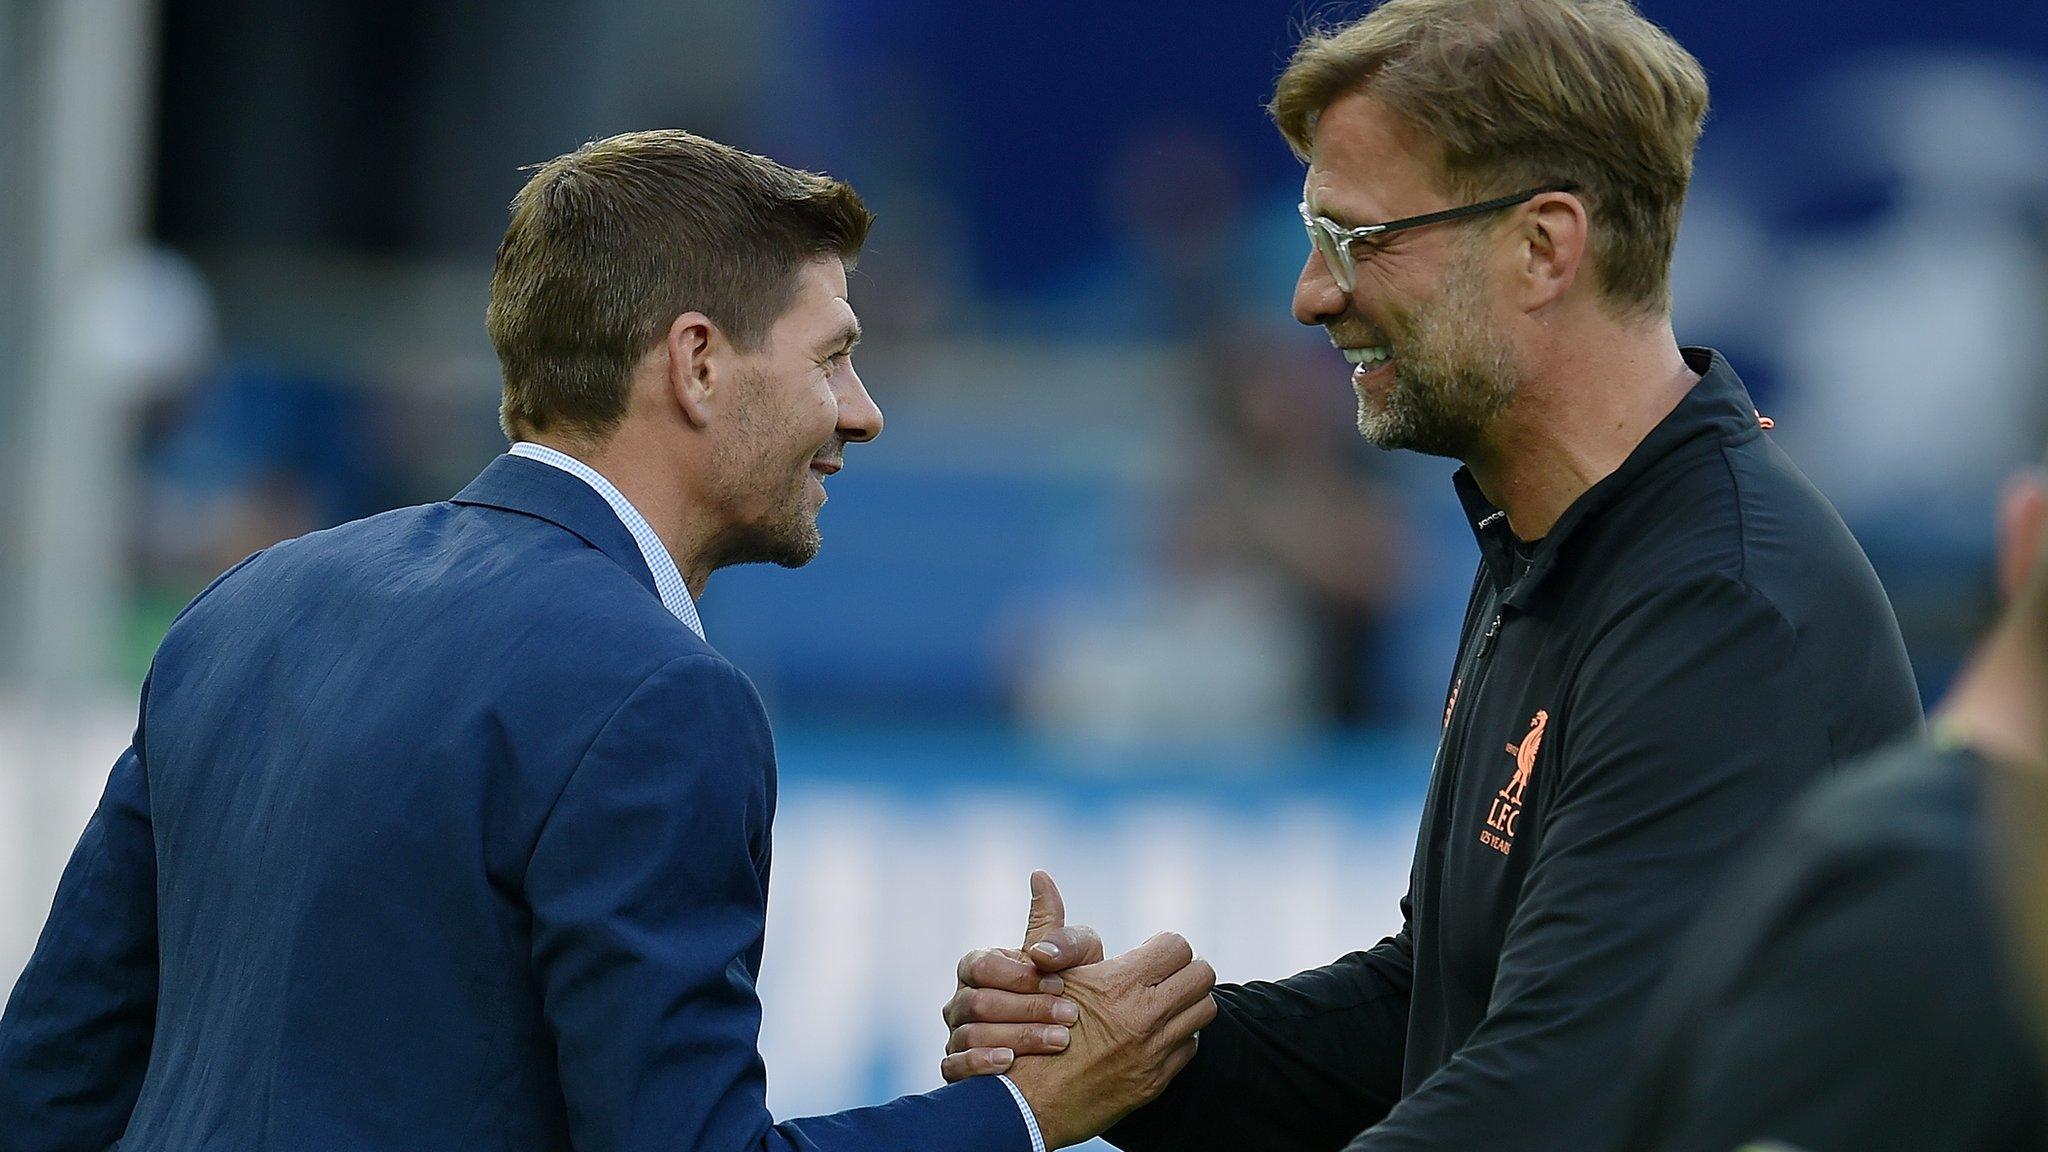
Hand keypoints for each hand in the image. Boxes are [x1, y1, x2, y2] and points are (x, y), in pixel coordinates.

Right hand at [941, 870, 1105, 1079]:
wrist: (1077, 1044)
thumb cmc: (1072, 989)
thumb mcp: (1077, 955)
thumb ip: (1058, 928)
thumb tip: (1040, 877)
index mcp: (981, 965)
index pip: (982, 965)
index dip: (1020, 975)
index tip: (1062, 984)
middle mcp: (961, 999)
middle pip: (978, 1002)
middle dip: (1027, 1009)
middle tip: (1070, 1016)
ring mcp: (956, 1034)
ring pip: (969, 1034)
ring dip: (1017, 1037)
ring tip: (1058, 1042)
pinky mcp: (958, 1068)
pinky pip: (954, 1067)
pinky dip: (980, 1063)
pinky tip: (1010, 1063)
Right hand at [1001, 930, 1216, 1148]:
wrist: (1025, 1102)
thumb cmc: (1029, 1030)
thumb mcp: (1043, 973)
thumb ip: (1053, 927)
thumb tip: (1041, 876)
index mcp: (1118, 984)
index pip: (1177, 946)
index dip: (1164, 944)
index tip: (1151, 950)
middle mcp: (1143, 1017)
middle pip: (1202, 975)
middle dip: (1185, 968)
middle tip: (1165, 973)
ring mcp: (1153, 1052)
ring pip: (1203, 1011)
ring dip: (1187, 1001)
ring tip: (1163, 1000)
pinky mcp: (1156, 1080)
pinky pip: (1190, 1046)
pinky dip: (1178, 1035)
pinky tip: (1154, 1032)